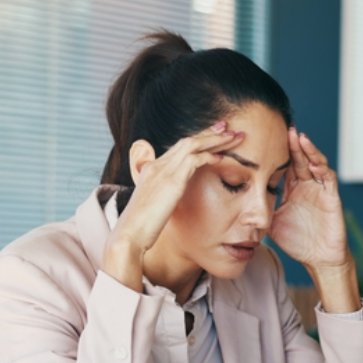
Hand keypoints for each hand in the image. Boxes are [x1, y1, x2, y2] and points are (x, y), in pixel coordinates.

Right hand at [102, 122, 244, 291]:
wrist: (129, 235)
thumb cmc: (140, 227)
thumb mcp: (151, 206)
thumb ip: (161, 197)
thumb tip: (169, 201)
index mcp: (151, 170)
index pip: (177, 148)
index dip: (196, 141)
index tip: (212, 137)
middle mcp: (157, 166)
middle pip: (186, 141)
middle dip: (209, 133)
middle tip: (227, 127)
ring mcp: (164, 171)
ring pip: (193, 145)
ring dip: (215, 140)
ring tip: (233, 137)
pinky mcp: (172, 181)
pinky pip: (195, 160)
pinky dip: (210, 156)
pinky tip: (222, 158)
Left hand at [269, 128, 349, 269]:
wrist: (319, 259)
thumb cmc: (297, 242)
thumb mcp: (272, 224)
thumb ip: (258, 212)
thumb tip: (235, 207)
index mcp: (291, 189)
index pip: (282, 166)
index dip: (275, 153)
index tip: (262, 139)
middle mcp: (305, 186)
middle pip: (298, 158)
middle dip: (291, 144)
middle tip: (282, 128)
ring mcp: (319, 189)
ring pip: (314, 162)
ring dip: (307, 150)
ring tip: (298, 137)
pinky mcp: (331, 196)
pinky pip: (327, 178)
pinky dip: (321, 168)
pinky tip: (312, 162)